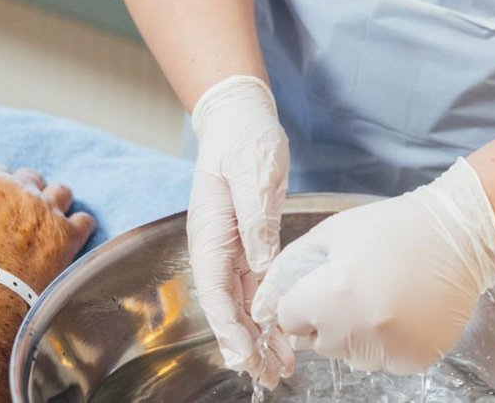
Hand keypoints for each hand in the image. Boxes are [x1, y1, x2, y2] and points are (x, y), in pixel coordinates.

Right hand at [0, 163, 95, 294]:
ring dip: (55, 204)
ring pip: (61, 192)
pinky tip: (71, 238)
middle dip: (26, 193)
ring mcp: (46, 210)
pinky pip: (84, 220)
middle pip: (30, 178)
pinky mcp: (67, 235)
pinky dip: (78, 228)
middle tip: (20, 215)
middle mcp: (19, 189)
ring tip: (48, 223)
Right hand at [187, 75, 291, 383]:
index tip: (247, 353)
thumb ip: (254, 217)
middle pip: (227, 307)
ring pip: (243, 303)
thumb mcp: (251, 173)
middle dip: (247, 344)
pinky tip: (286, 333)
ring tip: (282, 367)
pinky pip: (257, 287)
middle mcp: (216, 248)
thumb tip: (260, 260)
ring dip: (261, 335)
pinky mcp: (250, 243)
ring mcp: (232, 248)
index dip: (229, 327)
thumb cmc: (244, 140)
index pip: (214, 291)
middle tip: (270, 374)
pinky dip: (270, 312)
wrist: (242, 119)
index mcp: (209, 234)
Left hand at [251, 159, 494, 374]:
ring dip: (356, 333)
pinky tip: (402, 310)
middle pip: (318, 341)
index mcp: (334, 293)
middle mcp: (359, 329)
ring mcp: (388, 350)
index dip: (301, 299)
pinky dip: (386, 342)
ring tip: (383, 295)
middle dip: (327, 317)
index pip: (288, 319)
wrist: (457, 238)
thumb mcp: (334, 232)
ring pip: (350, 355)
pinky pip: (383, 360)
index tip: (319, 285)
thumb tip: (263, 302)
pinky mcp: (413, 361)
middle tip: (356, 286)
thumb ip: (292, 265)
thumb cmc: (394, 228)